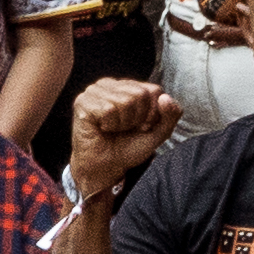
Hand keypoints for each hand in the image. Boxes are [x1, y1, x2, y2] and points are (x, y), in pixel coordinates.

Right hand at [63, 73, 167, 196]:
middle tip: (125, 129)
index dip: (153, 114)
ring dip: (123, 123)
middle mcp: (111, 84)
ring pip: (125, 101)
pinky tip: (102, 128)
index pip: (154, 90)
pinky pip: (109, 110)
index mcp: (128, 86)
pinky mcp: (83, 102)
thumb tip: (166, 98)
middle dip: (138, 119)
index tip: (141, 127)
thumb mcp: (157, 133)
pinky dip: (110, 125)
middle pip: (141, 94)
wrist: (105, 168)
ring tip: (113, 129)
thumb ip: (170, 116)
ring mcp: (94, 91)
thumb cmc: (127, 149)